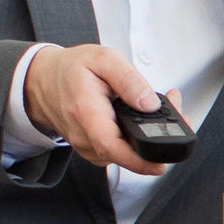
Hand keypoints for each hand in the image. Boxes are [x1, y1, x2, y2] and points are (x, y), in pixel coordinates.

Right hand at [26, 43, 172, 174]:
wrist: (44, 81)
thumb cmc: (71, 69)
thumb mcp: (103, 59)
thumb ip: (128, 79)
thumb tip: (149, 103)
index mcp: (85, 112)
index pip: (110, 146)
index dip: (137, 160)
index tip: (160, 163)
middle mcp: (84, 136)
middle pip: (124, 154)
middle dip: (157, 143)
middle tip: (178, 117)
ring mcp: (87, 146)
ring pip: (124, 154)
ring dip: (148, 140)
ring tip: (162, 112)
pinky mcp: (93, 149)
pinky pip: (119, 152)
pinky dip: (136, 141)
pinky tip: (144, 122)